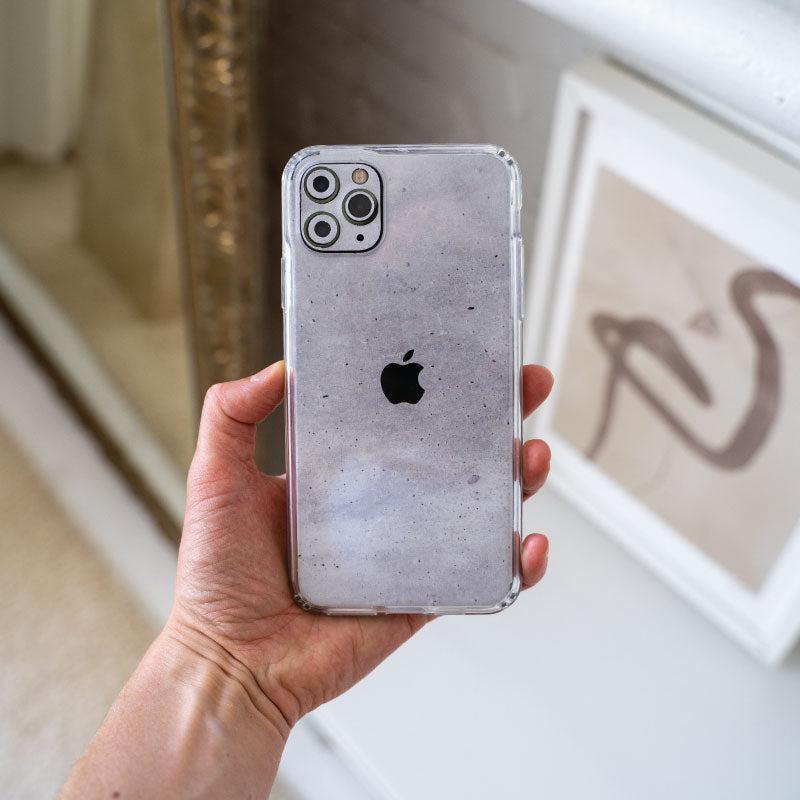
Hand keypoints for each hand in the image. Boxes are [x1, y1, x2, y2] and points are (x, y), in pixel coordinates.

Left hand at [168, 361, 552, 734]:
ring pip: (480, 507)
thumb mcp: (215, 478)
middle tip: (524, 386)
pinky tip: (528, 543)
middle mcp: (382, 504)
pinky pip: (479, 573)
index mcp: (343, 471)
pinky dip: (515, 562)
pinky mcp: (421, 592)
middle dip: (498, 416)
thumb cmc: (217, 576)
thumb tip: (278, 368)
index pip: (401, 415)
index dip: (437, 384)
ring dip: (518, 480)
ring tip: (530, 456)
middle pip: (455, 452)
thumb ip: (231, 415)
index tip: (467, 353)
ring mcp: (408, 548)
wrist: (232, 663)